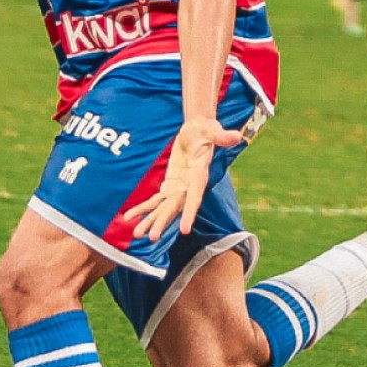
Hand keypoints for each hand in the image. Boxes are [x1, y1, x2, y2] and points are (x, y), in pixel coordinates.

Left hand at [125, 116, 244, 238]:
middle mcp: (189, 187)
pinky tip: (129, 217)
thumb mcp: (212, 130)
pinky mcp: (170, 186)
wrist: (197, 131)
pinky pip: (155, 201)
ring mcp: (179, 189)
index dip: (189, 213)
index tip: (184, 230)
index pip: (195, 197)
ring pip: (163, 209)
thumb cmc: (205, 130)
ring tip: (137, 234)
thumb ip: (222, 136)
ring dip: (151, 221)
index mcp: (199, 175)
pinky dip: (143, 209)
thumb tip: (237, 136)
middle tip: (152, 237)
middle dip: (163, 222)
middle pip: (175, 208)